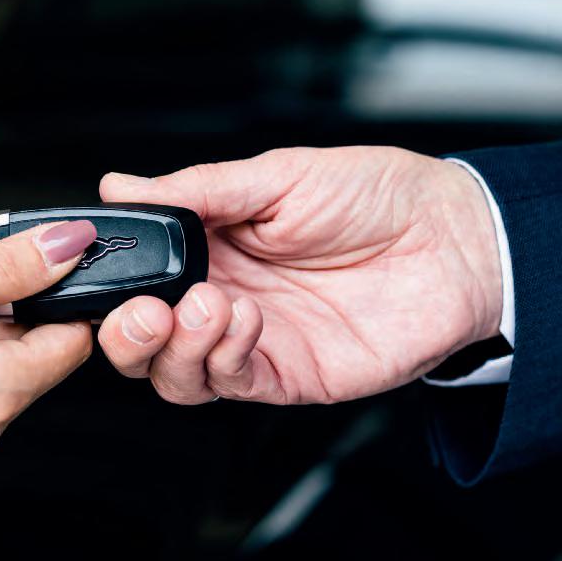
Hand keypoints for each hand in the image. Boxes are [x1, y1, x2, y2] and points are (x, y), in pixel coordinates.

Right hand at [96, 146, 502, 405]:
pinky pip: (233, 384)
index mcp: (212, 250)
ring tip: (210, 305)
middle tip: (145, 310)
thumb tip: (120, 184)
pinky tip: (243, 320)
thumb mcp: (281, 176)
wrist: (458, 240)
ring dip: (176, 347)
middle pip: (143, 344)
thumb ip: (200, 190)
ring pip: (177, 375)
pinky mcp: (288, 377)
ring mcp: (253, 344)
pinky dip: (224, 357)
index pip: (138, 282)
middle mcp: (223, 301)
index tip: (104, 269)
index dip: (112, 285)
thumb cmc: (381, 198)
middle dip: (128, 334)